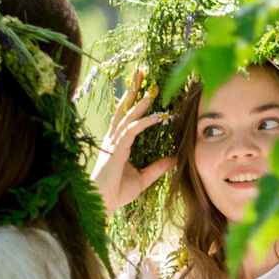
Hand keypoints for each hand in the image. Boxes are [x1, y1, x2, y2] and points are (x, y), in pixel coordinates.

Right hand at [91, 72, 169, 212]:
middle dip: (133, 91)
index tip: (145, 88)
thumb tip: (176, 158)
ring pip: (127, 116)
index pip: (126, 117)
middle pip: (124, 109)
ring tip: (151, 88)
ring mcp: (113, 143)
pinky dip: (144, 122)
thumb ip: (158, 167)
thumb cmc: (116, 193)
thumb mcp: (143, 178)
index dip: (134, 101)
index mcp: (117, 143)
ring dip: (139, 101)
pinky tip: (157, 116)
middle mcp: (113, 139)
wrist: (102, 205)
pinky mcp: (116, 150)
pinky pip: (132, 131)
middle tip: (141, 73)